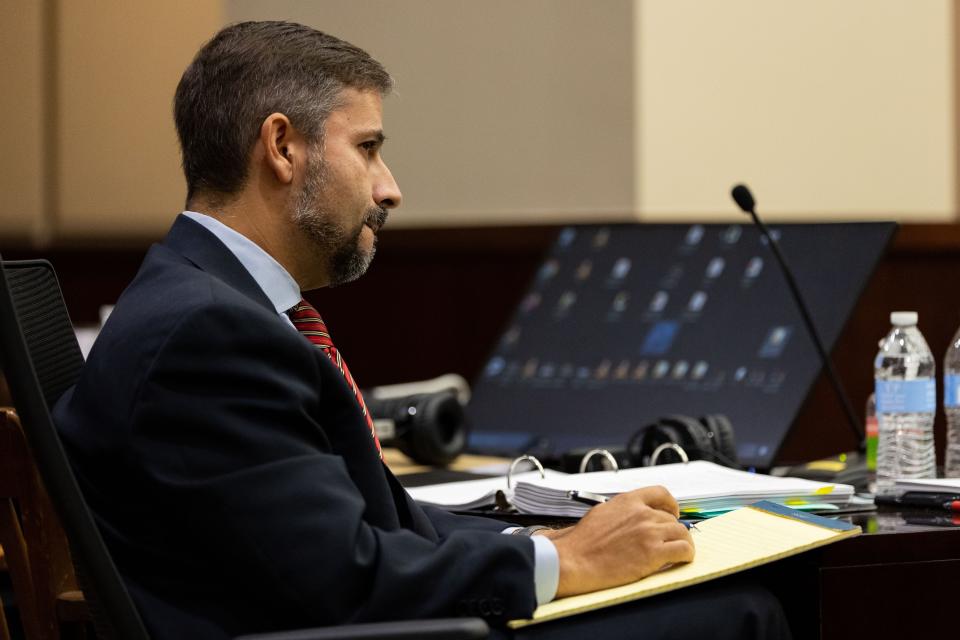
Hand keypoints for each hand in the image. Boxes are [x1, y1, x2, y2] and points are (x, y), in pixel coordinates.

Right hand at [550, 485, 694, 597]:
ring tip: (678, 551)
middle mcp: (641, 513)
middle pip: (671, 518)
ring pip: (681, 533)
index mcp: (627, 501)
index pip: (660, 493)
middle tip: (670, 540)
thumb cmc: (582, 542)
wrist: (574, 560)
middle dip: (673, 530)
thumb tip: (632, 517)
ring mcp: (649, 532)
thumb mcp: (601, 513)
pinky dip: (686, 555)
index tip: (673, 513)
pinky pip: (683, 550)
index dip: (671, 504)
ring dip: (682, 542)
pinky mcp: (654, 553)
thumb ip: (622, 512)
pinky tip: (681, 560)